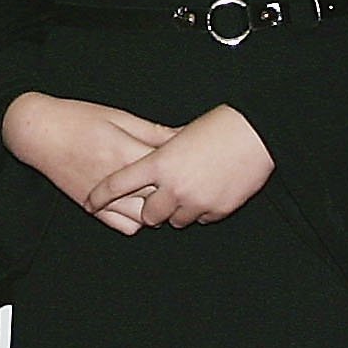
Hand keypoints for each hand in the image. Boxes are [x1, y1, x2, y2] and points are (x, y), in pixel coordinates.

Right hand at [3, 94, 176, 235]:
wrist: (38, 133)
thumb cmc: (78, 119)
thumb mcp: (119, 117)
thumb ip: (153, 131)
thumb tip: (183, 135)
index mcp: (126, 152)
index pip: (169, 168)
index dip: (188, 165)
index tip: (197, 160)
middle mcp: (118, 180)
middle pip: (162, 196)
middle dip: (177, 190)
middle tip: (187, 180)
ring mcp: (104, 198)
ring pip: (147, 217)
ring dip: (159, 209)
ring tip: (163, 195)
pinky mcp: (92, 208)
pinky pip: (126, 226)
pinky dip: (138, 220)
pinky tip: (141, 205)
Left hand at [84, 106, 273, 228]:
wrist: (257, 134)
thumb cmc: (219, 126)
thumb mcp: (181, 134)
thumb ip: (160, 150)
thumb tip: (148, 158)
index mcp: (160, 163)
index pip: (118, 185)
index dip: (100, 196)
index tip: (90, 202)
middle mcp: (174, 187)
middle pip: (148, 215)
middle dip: (150, 209)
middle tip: (156, 199)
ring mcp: (196, 202)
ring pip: (175, 221)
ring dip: (176, 211)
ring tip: (186, 193)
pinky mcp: (218, 210)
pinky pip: (200, 219)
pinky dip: (200, 211)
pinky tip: (207, 192)